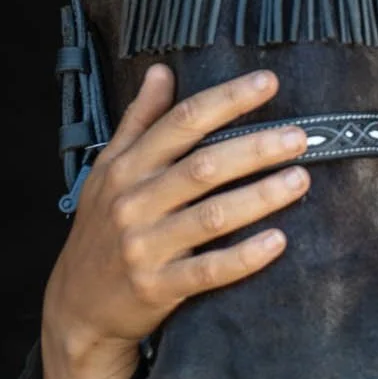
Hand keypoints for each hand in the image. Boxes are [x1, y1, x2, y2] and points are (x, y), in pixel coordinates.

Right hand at [38, 67, 310, 378]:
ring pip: (212, 216)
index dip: (226, 100)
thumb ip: (138, 121)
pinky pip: (209, 270)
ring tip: (300, 180)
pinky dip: (244, 257)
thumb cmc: (101, 230)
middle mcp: (134, 202)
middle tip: (299, 137)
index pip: (181, 123)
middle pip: (202, 167)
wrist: (77, 307)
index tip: (268, 82)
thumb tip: (160, 72)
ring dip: (259, 197)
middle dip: (254, 148)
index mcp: (126, 168)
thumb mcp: (107, 171)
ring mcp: (145, 246)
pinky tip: (278, 241)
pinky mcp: (158, 287)